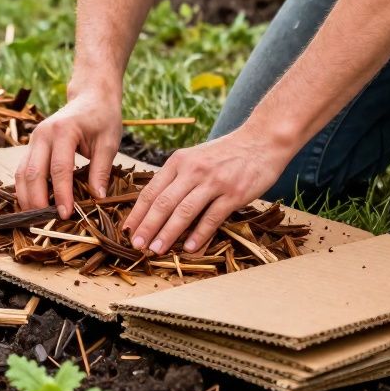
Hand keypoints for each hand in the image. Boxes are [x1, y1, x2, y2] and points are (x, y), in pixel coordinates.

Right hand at [15, 90, 123, 217]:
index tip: (66, 215)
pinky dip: (24, 189)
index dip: (61, 194)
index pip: (59, 168)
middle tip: (47, 223)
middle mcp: (43, 134)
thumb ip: (101, 169)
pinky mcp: (32, 146)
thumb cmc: (102, 118)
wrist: (90, 96)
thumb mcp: (109, 142)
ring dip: (26, 198)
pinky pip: (23, 170)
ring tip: (36, 219)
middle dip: (38, 200)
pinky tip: (32, 205)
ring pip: (22, 173)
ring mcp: (34, 139)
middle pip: (34, 173)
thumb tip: (97, 198)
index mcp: (63, 130)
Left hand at [123, 130, 287, 254]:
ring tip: (157, 250)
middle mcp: (193, 170)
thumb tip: (156, 206)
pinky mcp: (234, 193)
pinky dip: (199, 234)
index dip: (138, 213)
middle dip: (148, 226)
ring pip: (184, 211)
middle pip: (163, 203)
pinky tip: (189, 247)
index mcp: (179, 161)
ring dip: (168, 233)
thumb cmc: (226, 154)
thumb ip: (177, 178)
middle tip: (137, 245)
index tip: (127, 231)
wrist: (262, 140)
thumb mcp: (195, 158)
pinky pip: (212, 217)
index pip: (152, 190)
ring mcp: (214, 182)